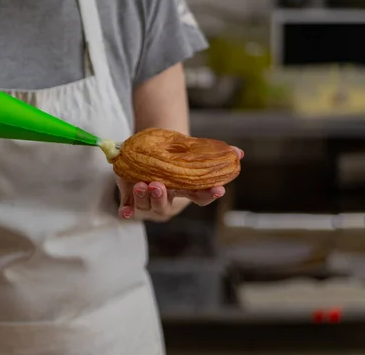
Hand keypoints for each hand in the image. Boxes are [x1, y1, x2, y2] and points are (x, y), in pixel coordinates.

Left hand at [117, 146, 243, 220]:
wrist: (144, 162)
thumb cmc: (169, 162)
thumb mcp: (187, 155)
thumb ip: (209, 154)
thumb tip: (239, 153)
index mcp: (183, 192)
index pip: (200, 196)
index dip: (209, 194)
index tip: (218, 189)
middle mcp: (166, 202)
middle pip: (165, 205)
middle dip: (161, 197)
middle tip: (158, 184)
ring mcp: (147, 205)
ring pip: (145, 206)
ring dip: (143, 198)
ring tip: (140, 184)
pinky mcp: (130, 201)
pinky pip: (128, 210)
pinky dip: (127, 211)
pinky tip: (125, 211)